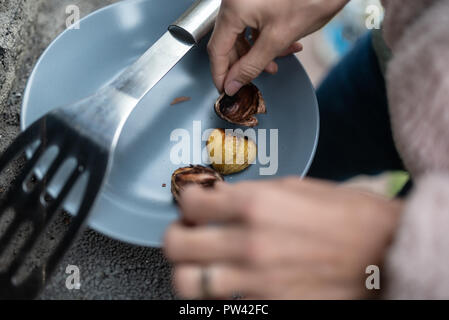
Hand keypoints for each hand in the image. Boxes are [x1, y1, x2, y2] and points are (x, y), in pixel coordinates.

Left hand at [164, 177, 402, 298]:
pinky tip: (232, 282)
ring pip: (187, 284)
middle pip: (176, 246)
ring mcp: (255, 282)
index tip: (194, 202)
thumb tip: (219, 199)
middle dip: (178, 236)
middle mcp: (247, 244)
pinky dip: (219, 294)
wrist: (386, 255)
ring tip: (204, 263)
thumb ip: (251, 194)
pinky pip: (223, 305)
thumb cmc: (348, 214)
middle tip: (191, 232)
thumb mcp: (296, 187)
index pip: (191, 203)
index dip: (187, 200)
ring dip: (191, 270)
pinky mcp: (269, 307)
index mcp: (255, 204)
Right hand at [208, 0, 348, 94]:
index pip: (217, 50)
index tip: (226, 90)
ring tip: (275, 63)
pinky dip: (264, 38)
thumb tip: (233, 84)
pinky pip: (252, 23)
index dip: (221, 74)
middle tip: (252, 80)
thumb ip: (252, 65)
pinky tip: (283, 45)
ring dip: (257, 53)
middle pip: (228, 42)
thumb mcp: (278, 38)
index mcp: (234, 9)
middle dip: (243, 64)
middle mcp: (235, 1)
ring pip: (242, 34)